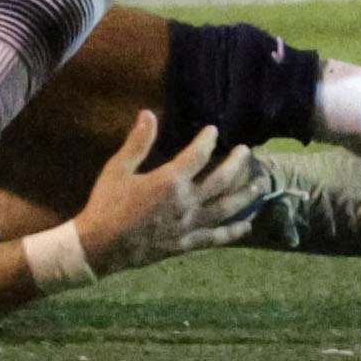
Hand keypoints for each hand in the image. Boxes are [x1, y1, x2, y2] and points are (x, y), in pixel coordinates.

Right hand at [75, 112, 266, 273]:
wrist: (100, 246)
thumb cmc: (106, 204)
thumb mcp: (118, 168)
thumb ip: (138, 142)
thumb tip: (148, 113)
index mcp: (169, 181)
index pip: (198, 155)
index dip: (208, 140)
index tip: (213, 131)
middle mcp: (186, 202)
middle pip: (222, 180)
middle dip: (238, 164)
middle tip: (248, 152)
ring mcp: (189, 225)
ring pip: (226, 209)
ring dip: (245, 195)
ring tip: (260, 184)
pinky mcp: (186, 244)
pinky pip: (216, 238)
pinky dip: (233, 232)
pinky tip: (246, 226)